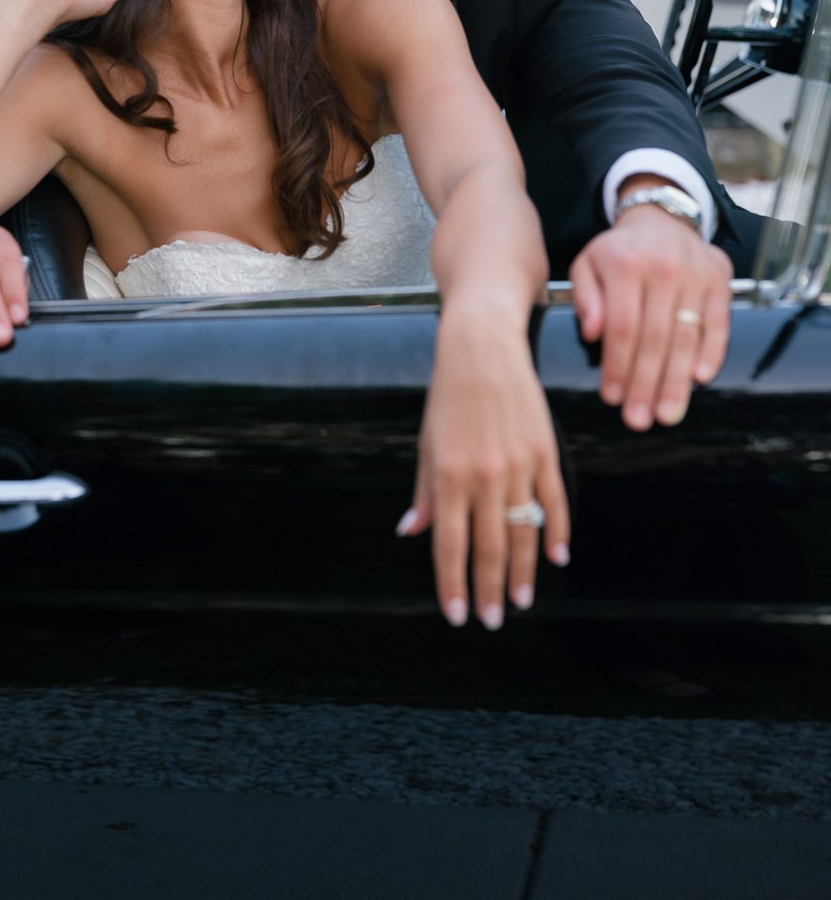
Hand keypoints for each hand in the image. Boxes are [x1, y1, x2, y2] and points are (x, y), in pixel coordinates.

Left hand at [397, 308, 569, 629]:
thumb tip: (410, 532)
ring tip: (520, 602)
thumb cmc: (447, 395)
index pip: (449, 544)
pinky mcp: (545, 451)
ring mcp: (519, 465)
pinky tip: (557, 558)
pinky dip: (557, 533)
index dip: (453, 584)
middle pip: (490, 547)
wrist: (482, 346)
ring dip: (523, 573)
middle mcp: (484, 476)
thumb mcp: (426, 443)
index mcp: (448, 475)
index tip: (456, 615)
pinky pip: (554, 503)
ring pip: (524, 533)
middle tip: (491, 621)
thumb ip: (423, 492)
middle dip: (489, 590)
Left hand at [570, 209, 732, 429]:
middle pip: (655, 338)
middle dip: (646, 384)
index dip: (617, 366)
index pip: (622, 327)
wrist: (661, 220)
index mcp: (625, 265)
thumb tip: (591, 332)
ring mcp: (695, 276)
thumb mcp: (587, 263)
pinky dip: (711, 353)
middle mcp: (662, 269)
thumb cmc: (618, 252)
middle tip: (639, 420)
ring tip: (667, 414)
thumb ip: (584, 297)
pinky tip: (700, 380)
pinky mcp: (720, 282)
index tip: (612, 398)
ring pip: (686, 337)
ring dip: (676, 381)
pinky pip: (718, 324)